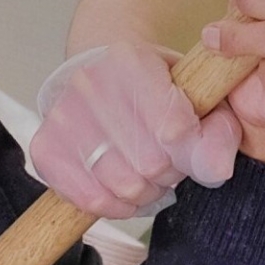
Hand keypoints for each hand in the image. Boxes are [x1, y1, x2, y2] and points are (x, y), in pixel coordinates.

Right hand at [31, 41, 239, 217]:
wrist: (99, 68)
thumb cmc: (154, 84)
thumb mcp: (197, 93)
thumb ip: (218, 130)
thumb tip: (215, 172)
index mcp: (130, 60)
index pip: (174, 129)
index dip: (190, 149)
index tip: (187, 141)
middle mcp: (89, 84)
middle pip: (151, 163)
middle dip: (169, 171)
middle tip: (165, 155)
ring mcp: (62, 116)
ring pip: (124, 186)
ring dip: (144, 190)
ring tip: (143, 168)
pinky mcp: (46, 147)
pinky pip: (92, 199)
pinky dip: (116, 203)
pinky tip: (120, 185)